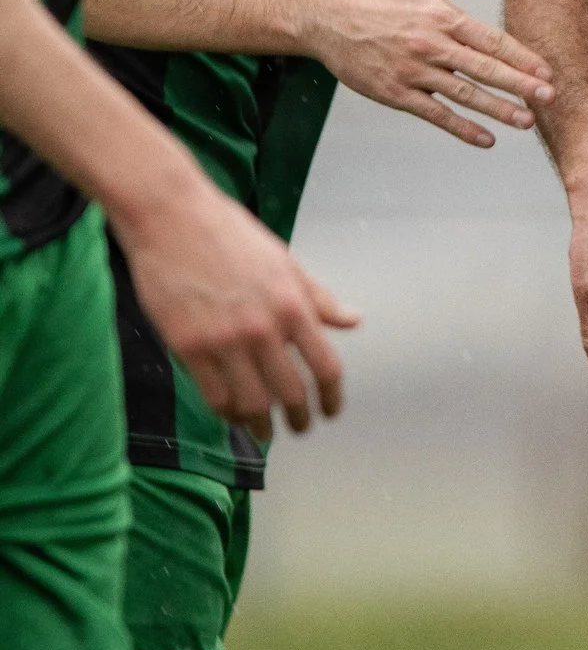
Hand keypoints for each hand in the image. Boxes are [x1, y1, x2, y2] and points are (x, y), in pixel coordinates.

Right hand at [116, 181, 358, 437]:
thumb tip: (353, 321)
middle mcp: (263, 328)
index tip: (331, 411)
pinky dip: (226, 412)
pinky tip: (231, 415)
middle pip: (290, 392)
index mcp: (293, 306)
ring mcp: (223, 340)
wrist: (172, 218)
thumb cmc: (230, 235)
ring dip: (261, 424)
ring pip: (250, 403)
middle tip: (299, 429)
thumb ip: (318, 298)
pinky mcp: (187, 346)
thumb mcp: (286, 262)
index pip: (325, 367)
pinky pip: (212, 395)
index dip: (332, 397)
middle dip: (299, 418)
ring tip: (265, 431)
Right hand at [302, 0, 555, 147]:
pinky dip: (461, 127)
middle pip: (483, 68)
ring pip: (463, 93)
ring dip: (497, 109)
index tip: (547, 71)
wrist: (324, 16)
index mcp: (442, 17)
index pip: (491, 40)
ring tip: (527, 121)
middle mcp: (431, 45)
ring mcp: (413, 71)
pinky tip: (486, 139)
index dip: (521, 56)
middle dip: (520, 84)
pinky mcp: (394, 93)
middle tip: (550, 98)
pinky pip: (434, 113)